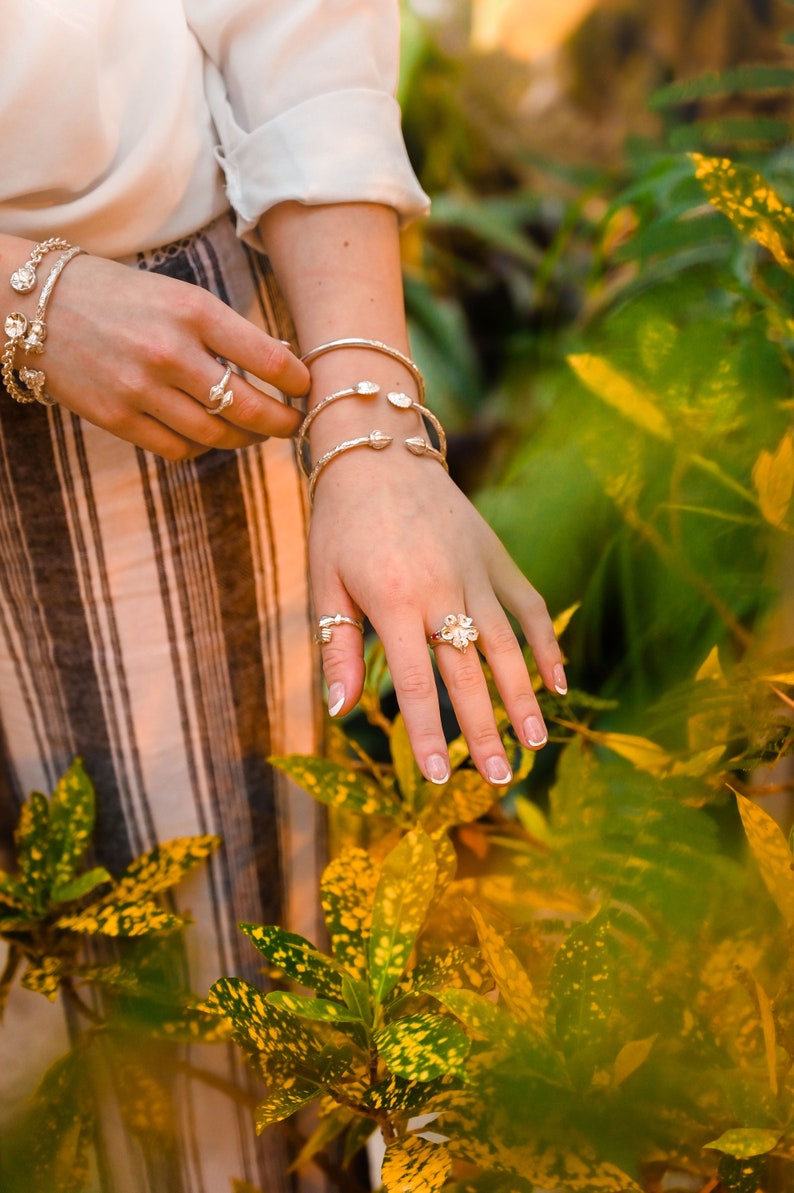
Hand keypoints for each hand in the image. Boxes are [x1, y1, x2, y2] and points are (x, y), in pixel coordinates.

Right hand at [29, 253, 307, 457]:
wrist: (34, 305)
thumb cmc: (119, 297)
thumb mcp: (176, 295)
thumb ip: (224, 330)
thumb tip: (282, 365)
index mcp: (193, 311)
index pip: (269, 359)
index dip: (299, 382)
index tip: (306, 388)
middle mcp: (170, 352)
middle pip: (250, 409)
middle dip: (281, 422)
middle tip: (293, 424)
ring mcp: (141, 389)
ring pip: (216, 436)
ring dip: (243, 439)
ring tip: (253, 431)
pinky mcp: (116, 418)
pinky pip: (177, 448)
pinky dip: (200, 447)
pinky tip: (205, 434)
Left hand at [309, 450, 566, 786]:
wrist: (380, 454)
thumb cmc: (341, 525)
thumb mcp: (324, 585)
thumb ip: (335, 650)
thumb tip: (339, 713)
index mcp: (392, 601)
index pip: (414, 682)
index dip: (425, 733)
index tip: (433, 778)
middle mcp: (441, 590)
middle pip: (468, 673)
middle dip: (483, 731)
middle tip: (498, 780)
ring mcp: (475, 573)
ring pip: (506, 645)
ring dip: (522, 697)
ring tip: (534, 743)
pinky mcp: (496, 558)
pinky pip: (529, 606)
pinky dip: (546, 643)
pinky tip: (558, 683)